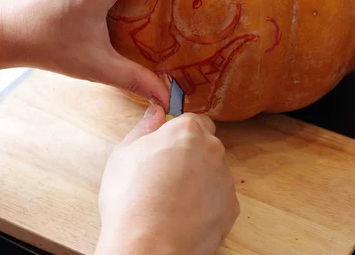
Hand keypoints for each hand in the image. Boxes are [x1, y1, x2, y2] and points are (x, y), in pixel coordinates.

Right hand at [96, 105, 239, 254]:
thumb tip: (156, 113)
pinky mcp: (231, 208)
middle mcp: (213, 150)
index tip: (164, 149)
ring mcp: (225, 180)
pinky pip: (219, 199)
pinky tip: (184, 216)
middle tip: (164, 175)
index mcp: (187, 131)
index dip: (177, 134)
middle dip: (190, 155)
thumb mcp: (124, 154)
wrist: (148, 246)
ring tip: (172, 201)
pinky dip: (206, 204)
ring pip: (213, 172)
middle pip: (206, 145)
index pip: (193, 120)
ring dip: (199, 180)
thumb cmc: (130, 199)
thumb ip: (144, 128)